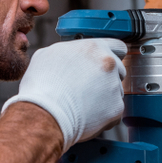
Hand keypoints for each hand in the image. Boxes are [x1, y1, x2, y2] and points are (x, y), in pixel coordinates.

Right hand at [2, 38, 126, 149]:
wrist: (44, 114)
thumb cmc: (42, 86)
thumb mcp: (48, 55)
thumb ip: (68, 50)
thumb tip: (72, 54)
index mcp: (94, 47)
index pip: (118, 47)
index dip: (112, 56)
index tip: (105, 65)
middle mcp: (108, 63)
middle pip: (119, 70)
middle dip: (107, 78)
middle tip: (89, 88)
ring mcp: (115, 86)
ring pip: (116, 91)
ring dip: (106, 96)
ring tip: (83, 103)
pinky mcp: (116, 107)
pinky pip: (115, 110)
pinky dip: (104, 115)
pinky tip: (87, 115)